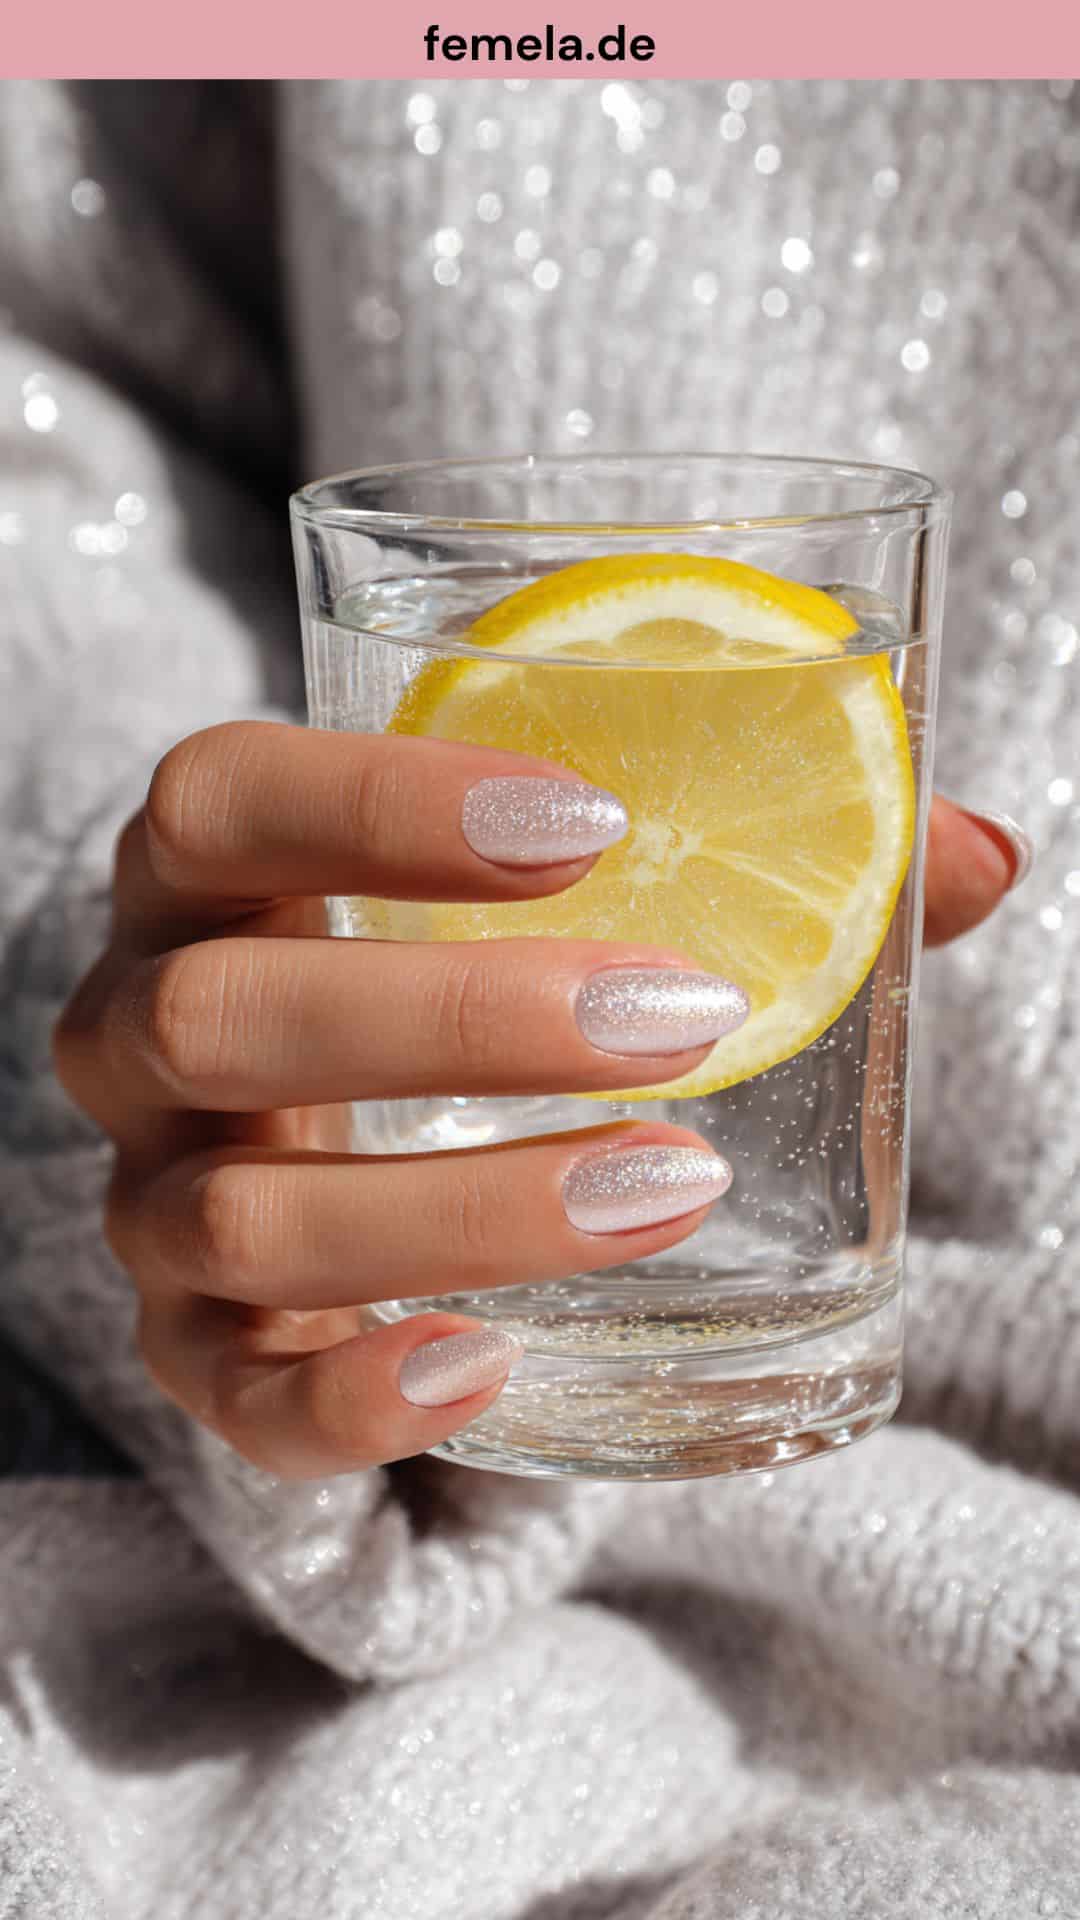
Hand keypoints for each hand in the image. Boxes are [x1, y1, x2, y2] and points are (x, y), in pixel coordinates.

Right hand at [52, 723, 1025, 1479]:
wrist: (334, 1149)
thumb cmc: (454, 984)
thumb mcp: (545, 903)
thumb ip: (758, 858)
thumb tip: (979, 849)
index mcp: (210, 878)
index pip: (222, 799)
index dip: (376, 800)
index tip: (588, 824)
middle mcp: (139, 1030)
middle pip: (224, 1012)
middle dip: (455, 1019)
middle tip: (678, 1019)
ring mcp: (155, 1200)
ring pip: (242, 1214)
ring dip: (459, 1206)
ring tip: (666, 1186)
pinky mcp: (199, 1347)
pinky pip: (236, 1397)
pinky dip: (353, 1395)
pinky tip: (488, 1363)